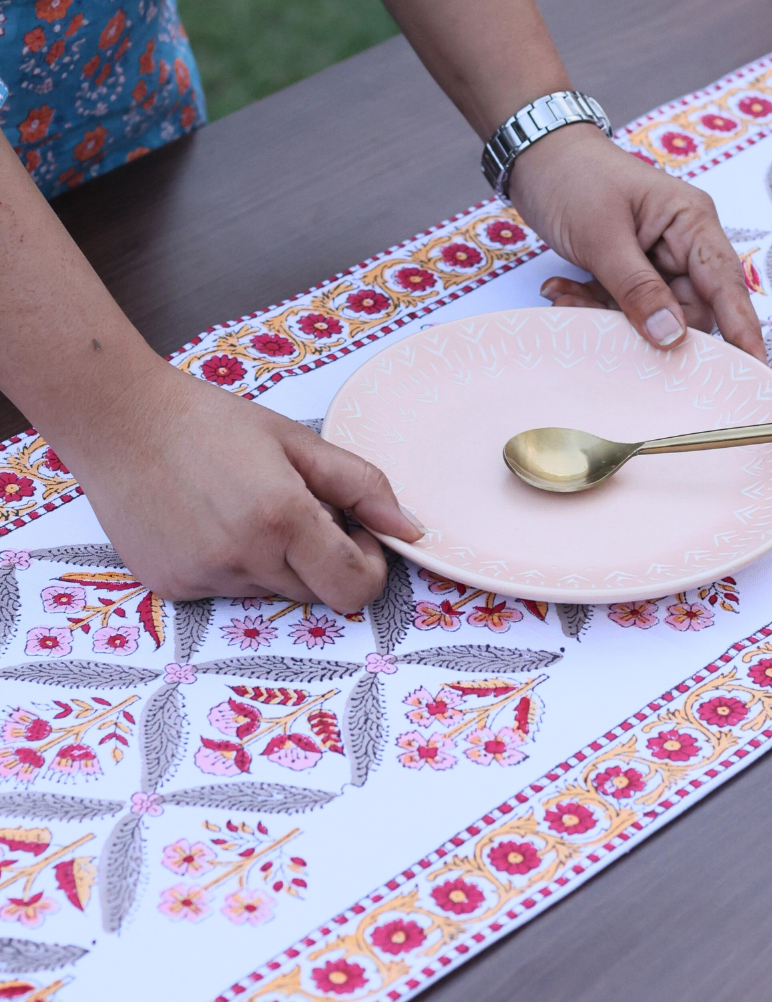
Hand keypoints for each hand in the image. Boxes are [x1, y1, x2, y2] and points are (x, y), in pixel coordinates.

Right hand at [72, 362, 421, 612]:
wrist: (121, 421)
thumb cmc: (212, 422)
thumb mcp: (297, 440)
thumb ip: (362, 486)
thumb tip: (410, 530)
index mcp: (283, 517)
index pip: (355, 588)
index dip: (368, 565)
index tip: (356, 533)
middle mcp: (243, 558)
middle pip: (315, 591)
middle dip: (321, 557)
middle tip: (294, 504)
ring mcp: (203, 579)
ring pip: (271, 591)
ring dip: (275, 560)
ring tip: (243, 504)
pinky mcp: (172, 588)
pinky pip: (227, 591)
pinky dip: (232, 564)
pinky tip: (208, 519)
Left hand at [508, 125, 765, 360]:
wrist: (534, 155)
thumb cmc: (574, 176)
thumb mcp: (603, 235)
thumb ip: (637, 288)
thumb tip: (672, 337)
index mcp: (691, 222)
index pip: (726, 284)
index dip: (742, 329)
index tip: (754, 368)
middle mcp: (682, 243)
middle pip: (686, 310)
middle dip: (643, 324)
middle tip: (595, 321)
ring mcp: (654, 257)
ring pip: (650, 313)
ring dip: (606, 314)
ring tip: (564, 296)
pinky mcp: (628, 268)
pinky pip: (622, 305)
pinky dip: (591, 304)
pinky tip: (561, 289)